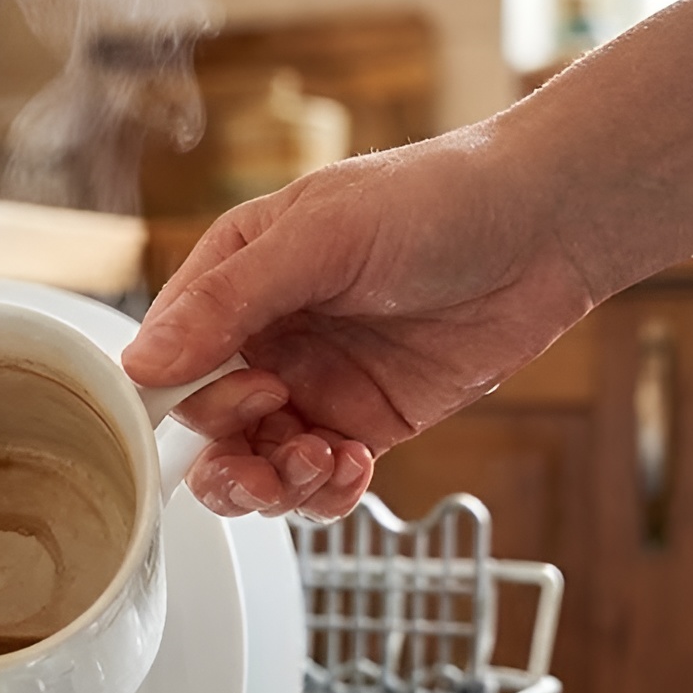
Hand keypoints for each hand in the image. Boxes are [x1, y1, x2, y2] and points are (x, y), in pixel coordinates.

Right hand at [125, 127, 599, 519]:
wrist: (548, 226)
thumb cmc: (437, 199)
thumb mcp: (319, 238)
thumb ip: (229, 301)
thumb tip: (144, 363)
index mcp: (236, 278)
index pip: (169, 357)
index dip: (181, 398)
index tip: (228, 405)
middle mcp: (267, 336)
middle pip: (208, 427)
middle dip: (230, 455)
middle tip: (275, 440)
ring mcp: (316, 384)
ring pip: (259, 465)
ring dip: (278, 483)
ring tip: (323, 462)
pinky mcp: (368, 422)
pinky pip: (322, 481)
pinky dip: (327, 492)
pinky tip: (356, 467)